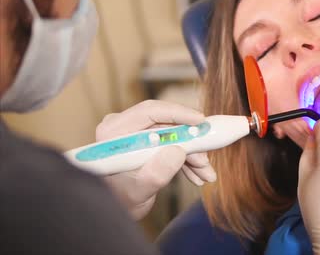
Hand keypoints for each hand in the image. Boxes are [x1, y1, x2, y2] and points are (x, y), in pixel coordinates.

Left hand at [95, 100, 216, 219]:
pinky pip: (172, 141)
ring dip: (191, 153)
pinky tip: (197, 172)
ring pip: (173, 134)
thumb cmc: (121, 201)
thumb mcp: (140, 190)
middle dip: (190, 141)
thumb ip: (158, 172)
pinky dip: (186, 157)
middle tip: (206, 158)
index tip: (201, 122)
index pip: (150, 111)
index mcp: (114, 132)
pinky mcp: (146, 139)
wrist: (118, 208)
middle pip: (166, 123)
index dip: (178, 114)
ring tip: (205, 173)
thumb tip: (178, 151)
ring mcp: (135, 131)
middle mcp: (123, 126)